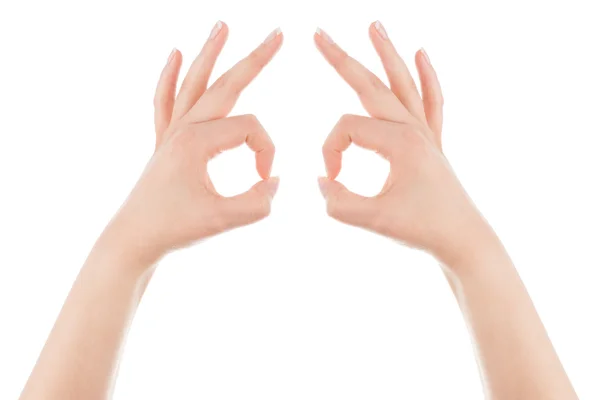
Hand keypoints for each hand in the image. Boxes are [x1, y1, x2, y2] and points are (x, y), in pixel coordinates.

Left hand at [108, 22, 282, 265]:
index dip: (267, 152)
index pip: (251, 130)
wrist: (134, 239)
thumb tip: (275, 180)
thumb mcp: (222, 220)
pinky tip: (173, 54)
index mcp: (197, 142)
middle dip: (254, 59)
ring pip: (194, 83)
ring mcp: (170, 132)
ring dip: (209, 54)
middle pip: (225, 85)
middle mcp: (183, 129)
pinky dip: (169, 77)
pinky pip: (166, 101)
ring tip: (222, 25)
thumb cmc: (173, 229)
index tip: (265, 179)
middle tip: (277, 34)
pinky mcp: (164, 142)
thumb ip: (257, 202)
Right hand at [315, 22, 490, 263]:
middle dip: (342, 59)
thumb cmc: (422, 229)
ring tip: (375, 25)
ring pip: (402, 83)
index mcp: (398, 142)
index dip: (329, 152)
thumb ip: (338, 202)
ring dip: (387, 54)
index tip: (332, 179)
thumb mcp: (373, 220)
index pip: (346, 129)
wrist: (463, 239)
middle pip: (370, 85)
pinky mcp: (432, 141)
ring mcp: (426, 132)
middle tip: (319, 34)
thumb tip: (322, 179)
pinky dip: (427, 76)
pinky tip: (422, 54)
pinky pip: (431, 100)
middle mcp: (413, 129)